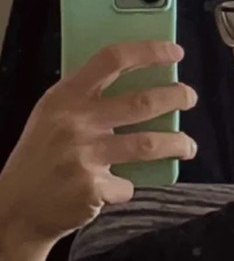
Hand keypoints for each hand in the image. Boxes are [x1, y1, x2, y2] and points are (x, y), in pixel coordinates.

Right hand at [0, 40, 197, 245]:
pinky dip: (128, 186)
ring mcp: (84, 156)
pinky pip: (128, 184)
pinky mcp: (92, 188)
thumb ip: (86, 98)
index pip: (112, 59)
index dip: (149, 51)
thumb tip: (141, 81)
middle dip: (176, 96)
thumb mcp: (52, 116)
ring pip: (148, 144)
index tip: (174, 52)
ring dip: (177, 143)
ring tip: (189, 146)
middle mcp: (75, 122)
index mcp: (65, 97)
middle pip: (142, 102)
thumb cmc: (41, 156)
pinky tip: (120, 186)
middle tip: (190, 97)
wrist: (15, 209)